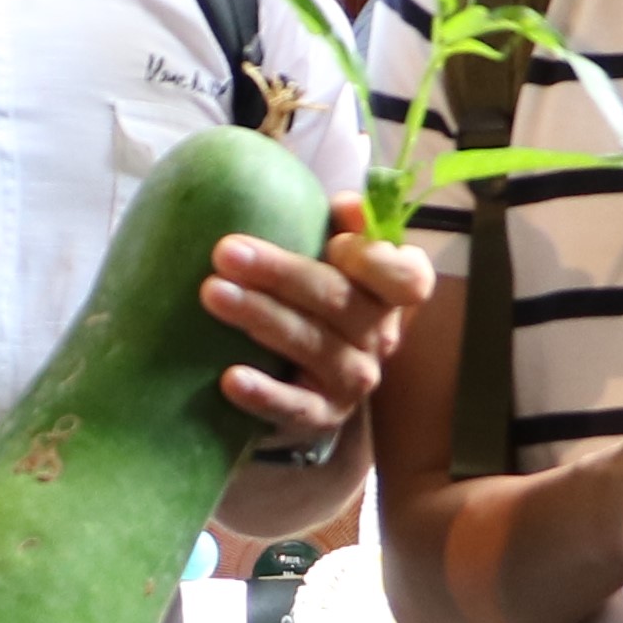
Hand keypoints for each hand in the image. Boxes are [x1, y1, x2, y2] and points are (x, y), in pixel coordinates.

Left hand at [209, 201, 432, 447]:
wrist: (300, 377)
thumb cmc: (314, 297)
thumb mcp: (332, 256)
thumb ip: (345, 226)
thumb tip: (349, 205)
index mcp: (392, 293)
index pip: (409, 279)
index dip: (376, 261)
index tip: (334, 244)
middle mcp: (382, 337)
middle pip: (340, 302)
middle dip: (281, 273)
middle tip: (225, 252)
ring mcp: (354, 381)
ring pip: (314, 346)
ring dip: (262, 317)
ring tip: (213, 294)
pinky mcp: (322, 416)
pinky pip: (296, 407)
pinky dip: (264, 393)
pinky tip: (230, 379)